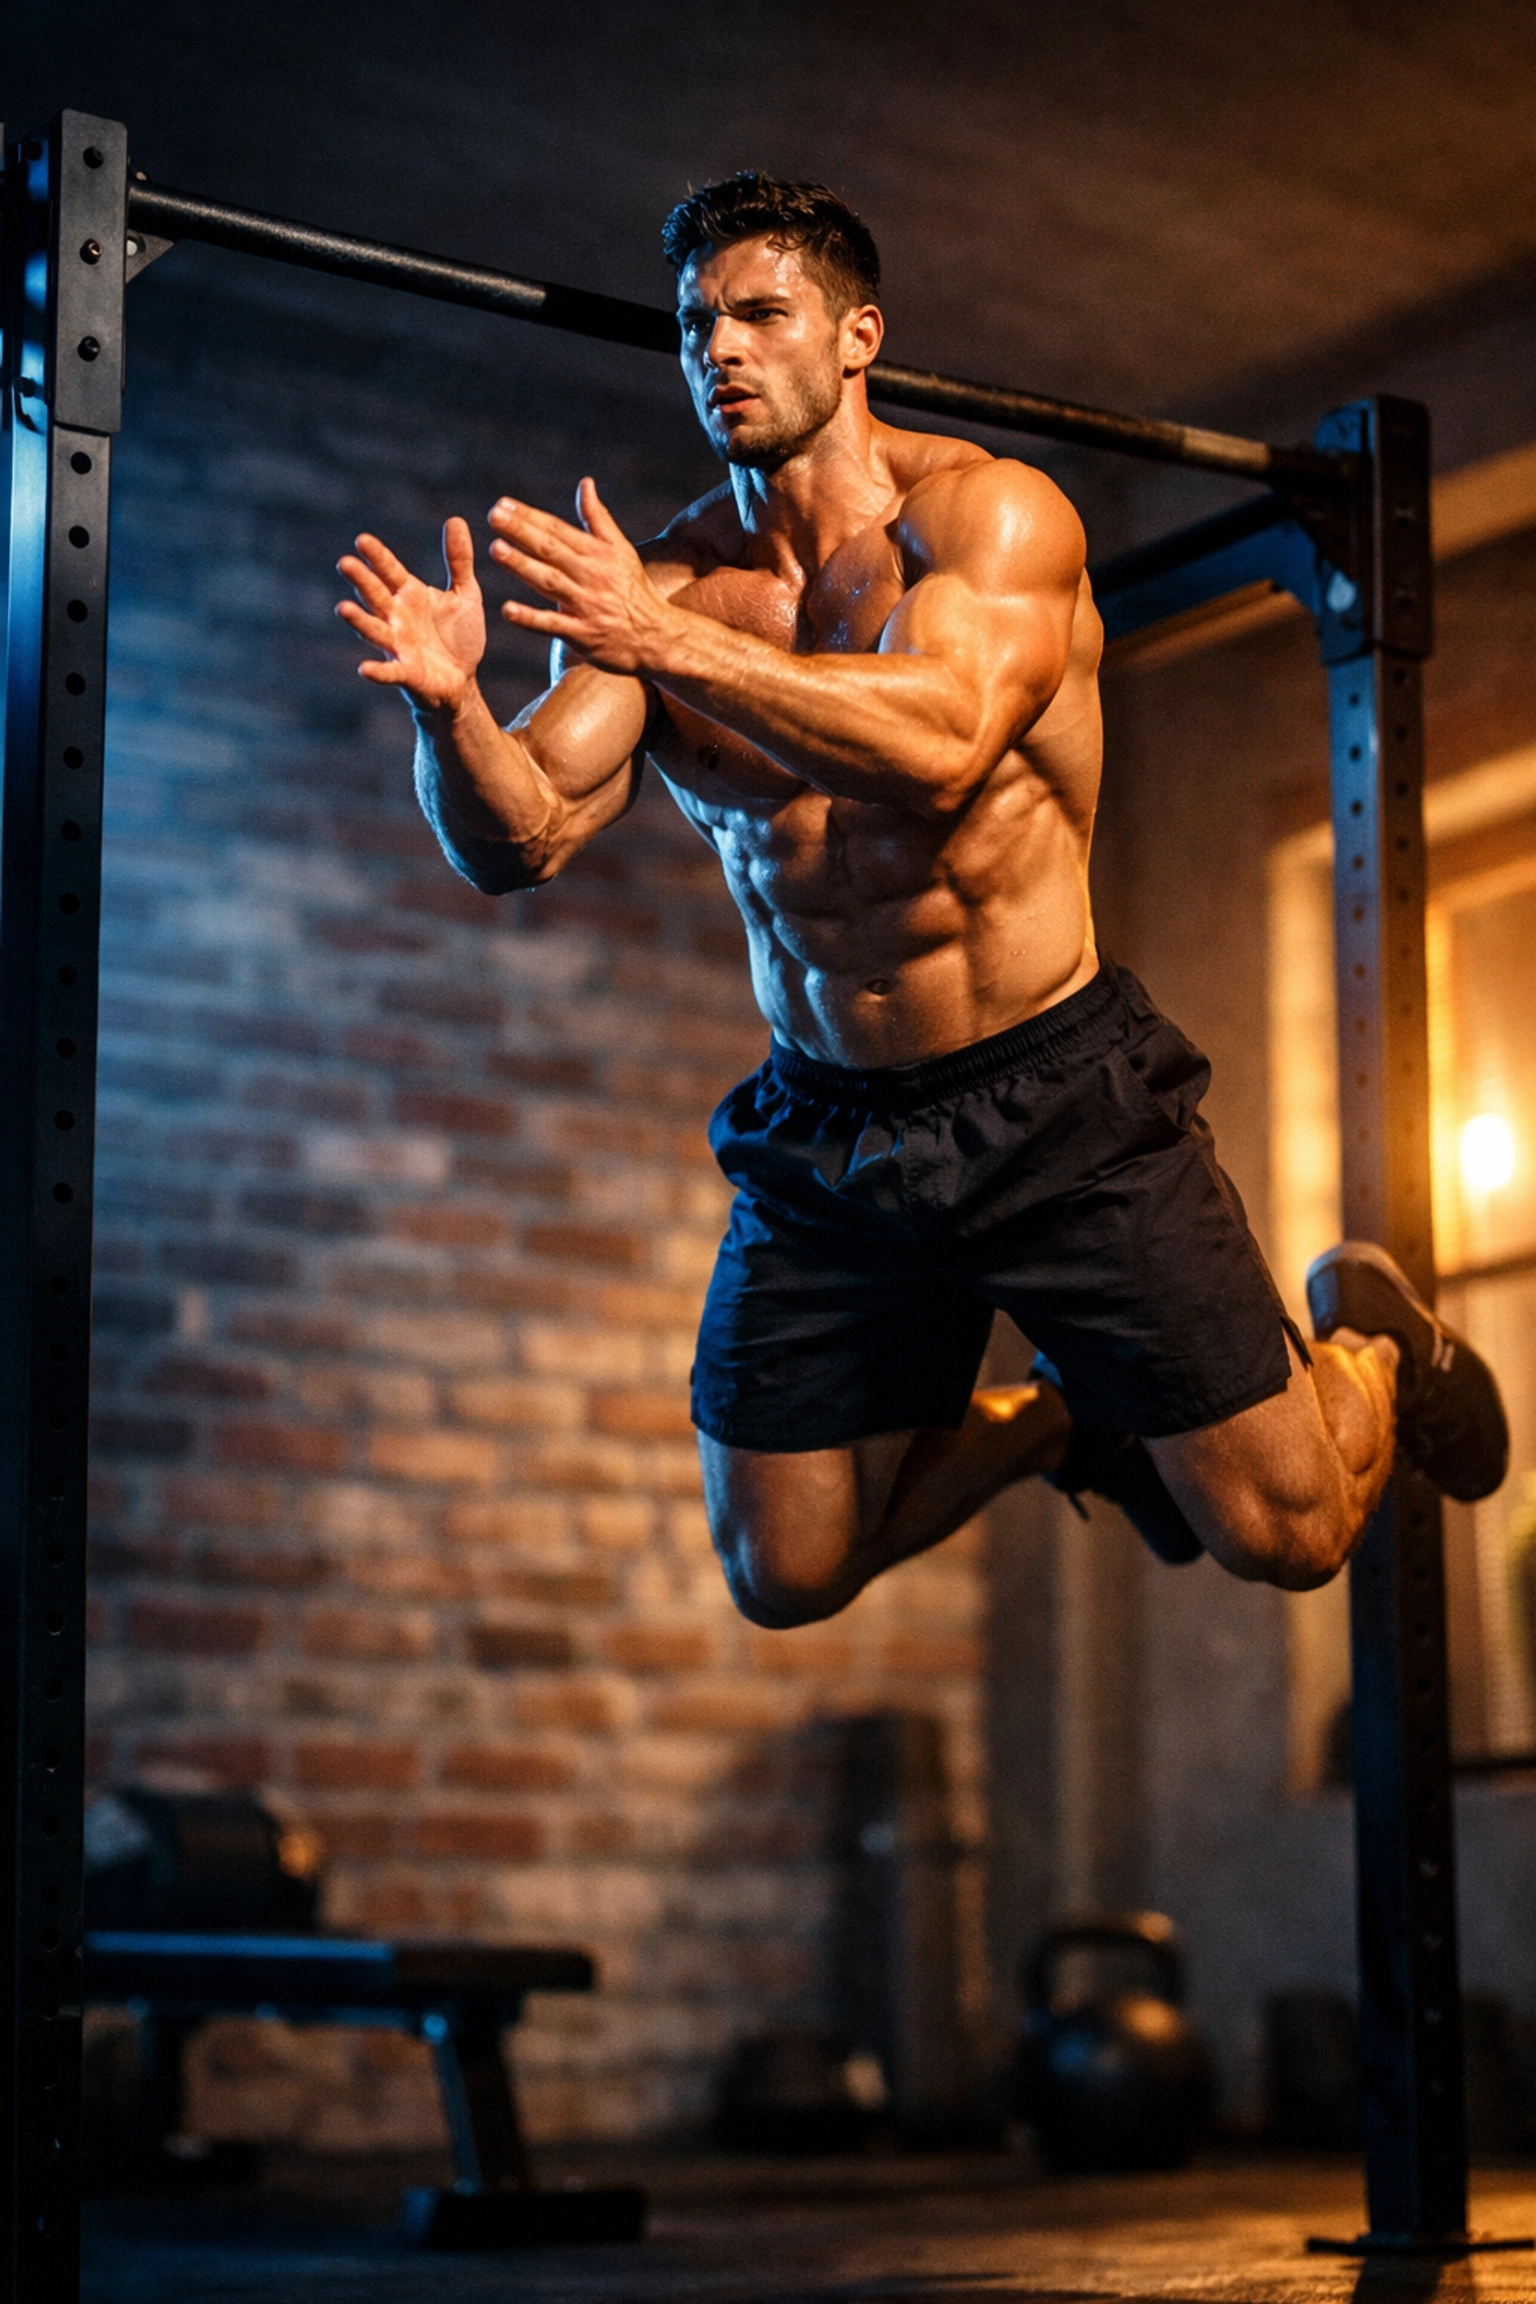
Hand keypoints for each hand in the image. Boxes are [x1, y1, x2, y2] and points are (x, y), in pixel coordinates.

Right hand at [336, 519, 485, 712]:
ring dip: (359, 620)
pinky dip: (377, 671)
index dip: (377, 557)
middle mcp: (397, 617)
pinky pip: (389, 671)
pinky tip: (364, 669)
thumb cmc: (458, 636)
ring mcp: (398, 645)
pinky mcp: (406, 672)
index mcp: (409, 594)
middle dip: (361, 581)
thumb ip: (459, 561)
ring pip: (374, 630)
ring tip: (343, 609)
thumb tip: (456, 519)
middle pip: (375, 595)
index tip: (362, 540)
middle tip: (345, 563)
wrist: (462, 680)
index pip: (389, 571)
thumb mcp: (466, 594)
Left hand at [489, 479, 673, 673]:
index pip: (557, 530)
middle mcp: (590, 576)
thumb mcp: (621, 549)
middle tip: (495, 516)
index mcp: (597, 553)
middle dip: (521, 532)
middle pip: (550, 550)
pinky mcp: (582, 635)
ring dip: (522, 566)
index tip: (503, 504)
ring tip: (497, 549)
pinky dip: (530, 619)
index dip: (529, 516)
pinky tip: (508, 610)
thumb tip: (585, 484)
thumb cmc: (634, 590)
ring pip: (549, 582)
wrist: (656, 636)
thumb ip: (597, 517)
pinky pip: (553, 625)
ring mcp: (585, 606)